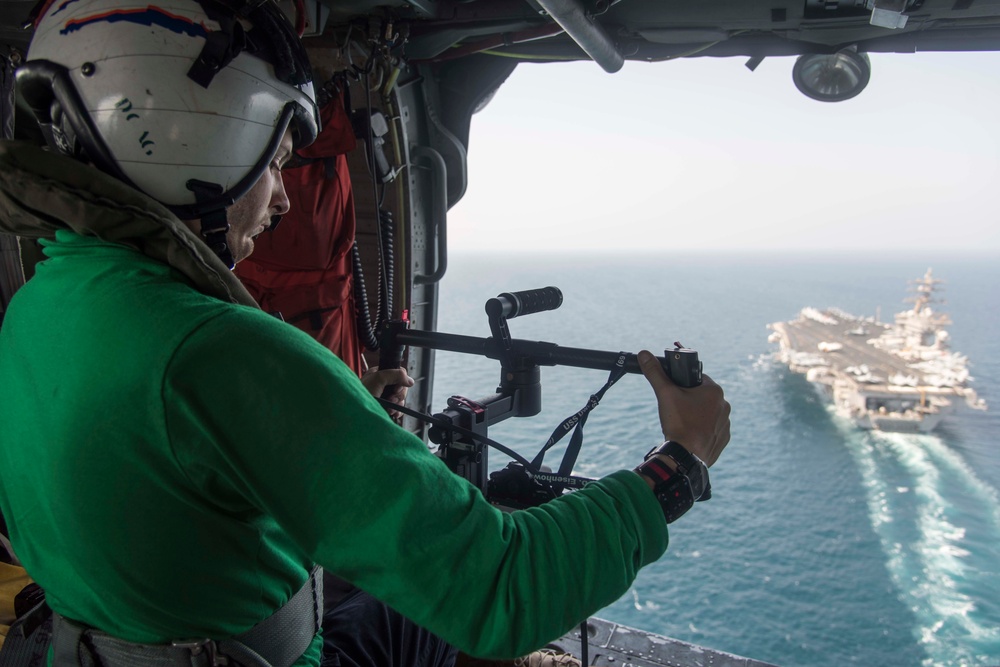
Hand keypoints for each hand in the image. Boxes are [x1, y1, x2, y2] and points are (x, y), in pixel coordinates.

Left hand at [361, 367, 413, 417]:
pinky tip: (393, 413)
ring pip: (400, 398)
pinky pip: (398, 408)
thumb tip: (411, 381)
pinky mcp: (384, 407)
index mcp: (379, 373)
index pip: (399, 373)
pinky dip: (397, 411)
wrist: (353, 413)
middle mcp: (382, 384)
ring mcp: (384, 396)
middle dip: (398, 395)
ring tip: (389, 408)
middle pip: (401, 386)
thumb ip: (395, 375)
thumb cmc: (360, 393)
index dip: (400, 382)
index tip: (395, 389)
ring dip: (398, 404)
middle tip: (391, 399)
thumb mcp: (378, 379)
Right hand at [637, 350, 730, 466]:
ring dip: (696, 415)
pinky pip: (712, 429)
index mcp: (714, 390)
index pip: (698, 378)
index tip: (674, 392)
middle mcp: (725, 405)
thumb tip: (644, 354)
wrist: (686, 456)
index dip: (684, 383)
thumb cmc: (678, 423)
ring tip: (682, 423)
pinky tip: (690, 434)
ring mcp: (725, 423)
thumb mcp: (665, 394)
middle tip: (675, 409)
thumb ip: (655, 372)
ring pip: (708, 412)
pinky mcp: (723, 438)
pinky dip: (702, 430)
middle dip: (689, 400)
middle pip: (703, 396)